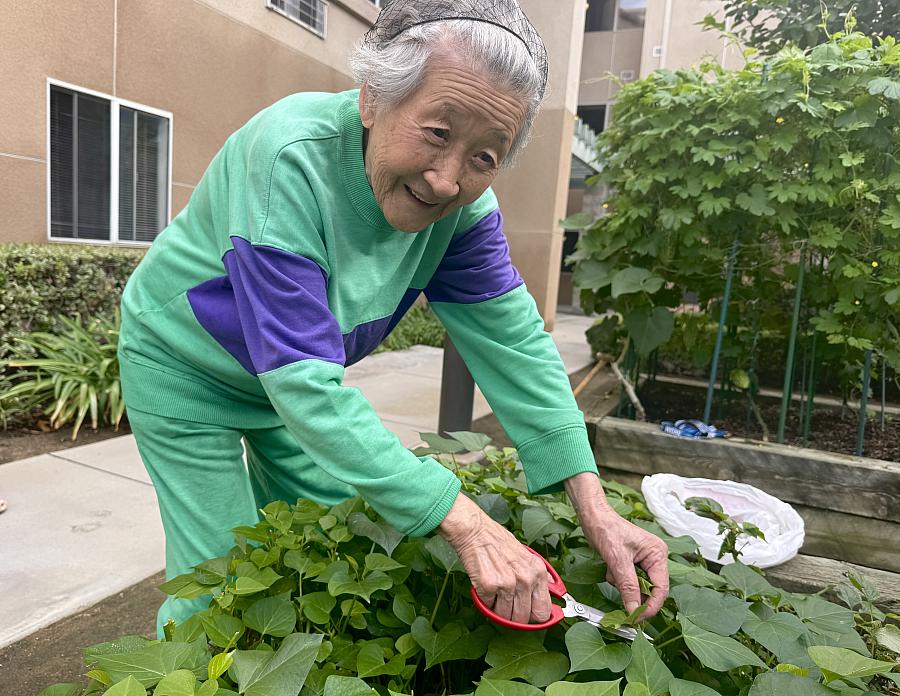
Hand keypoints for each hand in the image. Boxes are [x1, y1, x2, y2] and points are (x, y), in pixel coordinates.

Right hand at [438, 493, 551, 623]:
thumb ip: (540, 576)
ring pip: (505, 617)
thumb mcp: (527, 556)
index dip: (534, 618)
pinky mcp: (488, 586)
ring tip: (496, 594)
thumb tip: (554, 594)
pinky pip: (488, 608)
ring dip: (498, 610)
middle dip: (514, 617)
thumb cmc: (498, 542)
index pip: (543, 612)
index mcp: (538, 572)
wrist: (475, 531)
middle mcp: (525, 579)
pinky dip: (486, 602)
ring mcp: (507, 583)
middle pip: (523, 619)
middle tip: (507, 604)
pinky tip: (486, 587)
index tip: (528, 617)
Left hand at [566, 473, 668, 620]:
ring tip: (612, 572)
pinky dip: (618, 580)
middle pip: (651, 589)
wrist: (592, 517)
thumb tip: (634, 610)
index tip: (636, 618)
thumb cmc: (606, 529)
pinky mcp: (633, 563)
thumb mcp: (617, 559)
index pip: (661, 588)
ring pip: (638, 587)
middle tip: (622, 603)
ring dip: (623, 585)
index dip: (650, 606)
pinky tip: (610, 569)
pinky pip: (629, 581)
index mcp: (657, 554)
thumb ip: (628, 586)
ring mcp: (644, 561)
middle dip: (634, 594)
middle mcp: (655, 557)